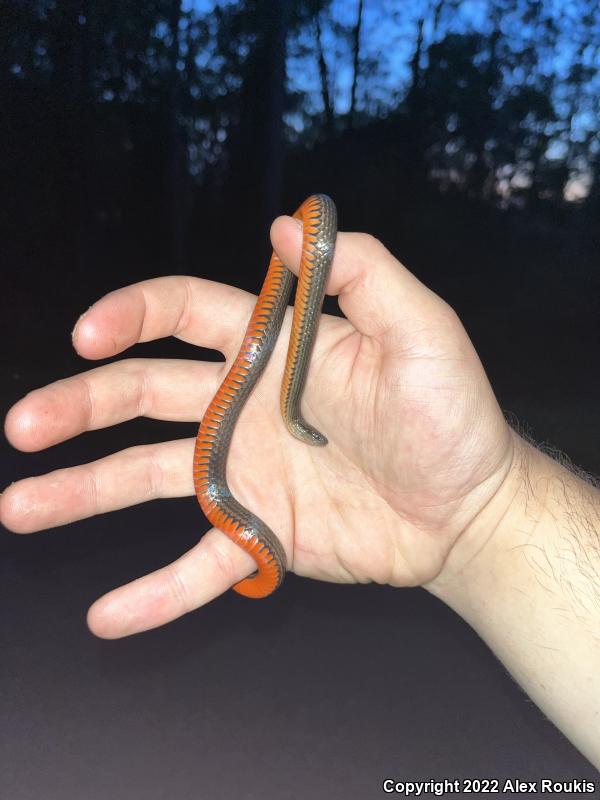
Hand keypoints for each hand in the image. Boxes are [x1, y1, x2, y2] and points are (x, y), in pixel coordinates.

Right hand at [1, 217, 513, 637]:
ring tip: (20, 508)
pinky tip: (110, 615)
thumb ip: (358, 271)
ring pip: (146, 477)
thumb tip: (287, 224)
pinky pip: (200, 563)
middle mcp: (243, 407)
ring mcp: (246, 472)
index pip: (183, 313)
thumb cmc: (452, 414)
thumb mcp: (420, 330)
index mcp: (271, 352)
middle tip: (24, 428)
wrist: (468, 508)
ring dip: (81, 492)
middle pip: (141, 394)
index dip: (131, 315)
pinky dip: (157, 590)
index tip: (88, 334)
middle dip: (79, 406)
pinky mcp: (261, 532)